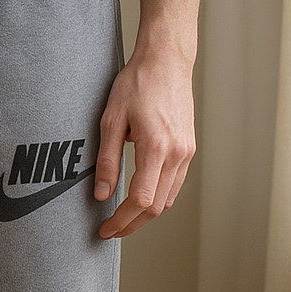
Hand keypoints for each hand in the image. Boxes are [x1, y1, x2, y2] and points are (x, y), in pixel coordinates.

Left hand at [94, 49, 196, 238]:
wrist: (167, 60)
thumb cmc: (138, 83)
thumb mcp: (111, 120)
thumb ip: (106, 161)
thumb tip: (101, 194)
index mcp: (157, 147)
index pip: (140, 199)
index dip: (121, 220)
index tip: (105, 229)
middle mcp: (177, 153)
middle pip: (156, 207)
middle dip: (132, 224)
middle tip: (111, 230)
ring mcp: (187, 152)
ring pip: (168, 199)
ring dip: (145, 215)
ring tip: (123, 218)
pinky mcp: (189, 149)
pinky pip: (174, 185)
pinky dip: (157, 199)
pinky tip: (140, 199)